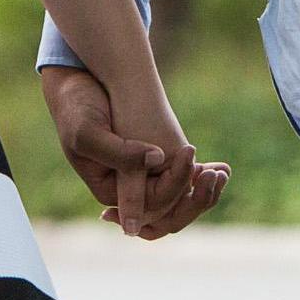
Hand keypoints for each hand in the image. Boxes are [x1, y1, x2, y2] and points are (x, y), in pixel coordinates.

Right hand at [41, 64, 228, 239]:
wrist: (79, 84)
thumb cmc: (76, 108)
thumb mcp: (88, 132)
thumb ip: (120, 153)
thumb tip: (157, 161)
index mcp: (110, 190)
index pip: (151, 205)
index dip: (175, 185)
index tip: (189, 152)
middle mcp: (128, 189)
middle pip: (169, 215)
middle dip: (196, 201)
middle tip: (217, 175)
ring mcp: (142, 175)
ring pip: (179, 201)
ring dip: (203, 192)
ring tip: (222, 172)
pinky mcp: (154, 159)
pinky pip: (181, 180)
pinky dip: (201, 175)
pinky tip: (221, 167)